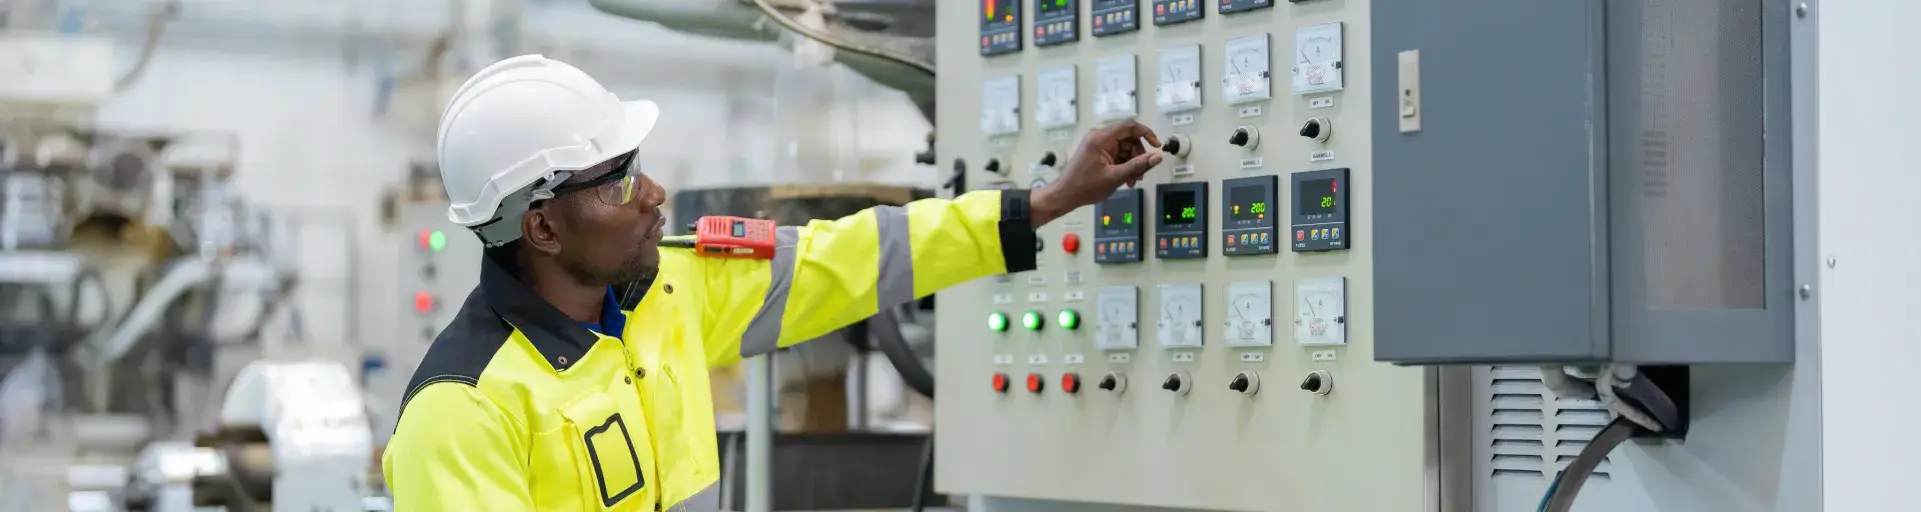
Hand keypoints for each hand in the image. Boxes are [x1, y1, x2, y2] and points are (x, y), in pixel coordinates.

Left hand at [1030, 120, 1163, 225]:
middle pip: (1128, 139)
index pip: (1129, 126)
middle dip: (1138, 155)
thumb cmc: (1084, 186)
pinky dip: (1124, 165)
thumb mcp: (1115, 177)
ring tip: (1132, 180)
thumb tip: (1156, 157)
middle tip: (1142, 172)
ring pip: (1124, 148)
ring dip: (1132, 163)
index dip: (1146, 133)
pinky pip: (1117, 154)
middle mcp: (1099, 137)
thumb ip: (1138, 165)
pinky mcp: (1098, 153)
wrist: (1065, 195)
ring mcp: (1098, 145)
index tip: (1156, 145)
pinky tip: (1125, 179)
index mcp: (1101, 138)